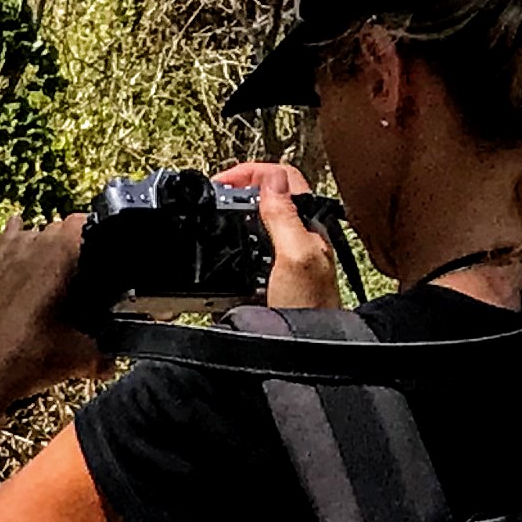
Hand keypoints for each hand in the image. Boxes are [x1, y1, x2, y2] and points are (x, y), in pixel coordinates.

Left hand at [0, 212, 106, 414]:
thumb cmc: (29, 360)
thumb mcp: (79, 357)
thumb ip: (103, 355)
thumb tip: (112, 362)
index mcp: (58, 258)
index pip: (83, 222)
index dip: (98, 231)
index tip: (107, 248)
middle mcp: (30, 250)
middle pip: (58, 227)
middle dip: (74, 240)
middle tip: (86, 264)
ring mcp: (5, 259)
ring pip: (32, 233)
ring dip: (46, 241)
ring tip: (58, 262)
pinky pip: (5, 242)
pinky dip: (16, 237)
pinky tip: (21, 234)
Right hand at [214, 162, 342, 308]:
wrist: (303, 350)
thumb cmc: (308, 309)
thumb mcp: (294, 256)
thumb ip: (284, 216)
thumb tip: (272, 178)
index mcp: (307, 224)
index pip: (282, 177)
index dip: (251, 172)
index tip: (220, 182)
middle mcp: (298, 236)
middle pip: (269, 194)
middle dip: (240, 187)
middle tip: (213, 194)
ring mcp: (283, 257)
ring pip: (258, 220)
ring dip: (235, 212)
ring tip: (215, 214)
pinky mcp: (269, 279)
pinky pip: (249, 250)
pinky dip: (232, 242)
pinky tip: (222, 250)